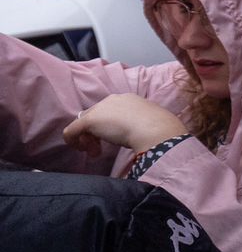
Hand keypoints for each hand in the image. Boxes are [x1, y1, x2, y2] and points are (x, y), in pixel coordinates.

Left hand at [64, 94, 186, 160]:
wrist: (155, 128)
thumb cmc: (159, 128)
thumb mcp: (150, 122)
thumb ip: (141, 123)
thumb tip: (142, 132)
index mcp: (128, 99)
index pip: (109, 111)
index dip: (108, 127)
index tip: (114, 140)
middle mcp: (112, 100)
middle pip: (95, 115)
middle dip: (95, 133)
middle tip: (101, 149)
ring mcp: (100, 109)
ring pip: (84, 122)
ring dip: (87, 138)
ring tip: (95, 152)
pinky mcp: (90, 120)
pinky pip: (72, 131)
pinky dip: (73, 141)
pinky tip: (82, 150)